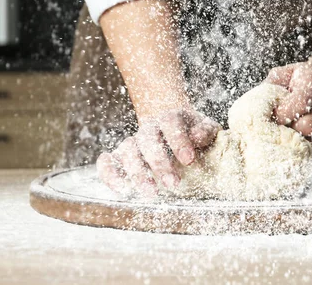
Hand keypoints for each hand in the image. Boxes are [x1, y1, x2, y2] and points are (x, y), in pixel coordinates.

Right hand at [96, 109, 220, 195]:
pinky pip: (107, 161)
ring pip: (128, 151)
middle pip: (148, 139)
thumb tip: (196, 137)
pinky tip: (121, 189)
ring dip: (137, 173)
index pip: (170, 122)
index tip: (189, 160)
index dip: (178, 140)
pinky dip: (109, 173)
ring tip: (151, 193)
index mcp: (170, 118)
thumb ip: (205, 131)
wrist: (172, 128)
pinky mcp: (119, 156)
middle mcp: (149, 128)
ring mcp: (132, 142)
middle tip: (173, 184)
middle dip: (160, 162)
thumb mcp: (205, 128)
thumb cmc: (192, 132)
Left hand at [265, 60, 311, 150]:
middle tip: (280, 129)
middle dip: (290, 130)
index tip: (273, 117)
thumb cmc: (302, 77)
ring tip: (290, 134)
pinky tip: (302, 140)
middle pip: (308, 126)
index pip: (299, 104)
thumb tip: (256, 106)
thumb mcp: (284, 73)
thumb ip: (270, 87)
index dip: (282, 115)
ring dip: (300, 140)